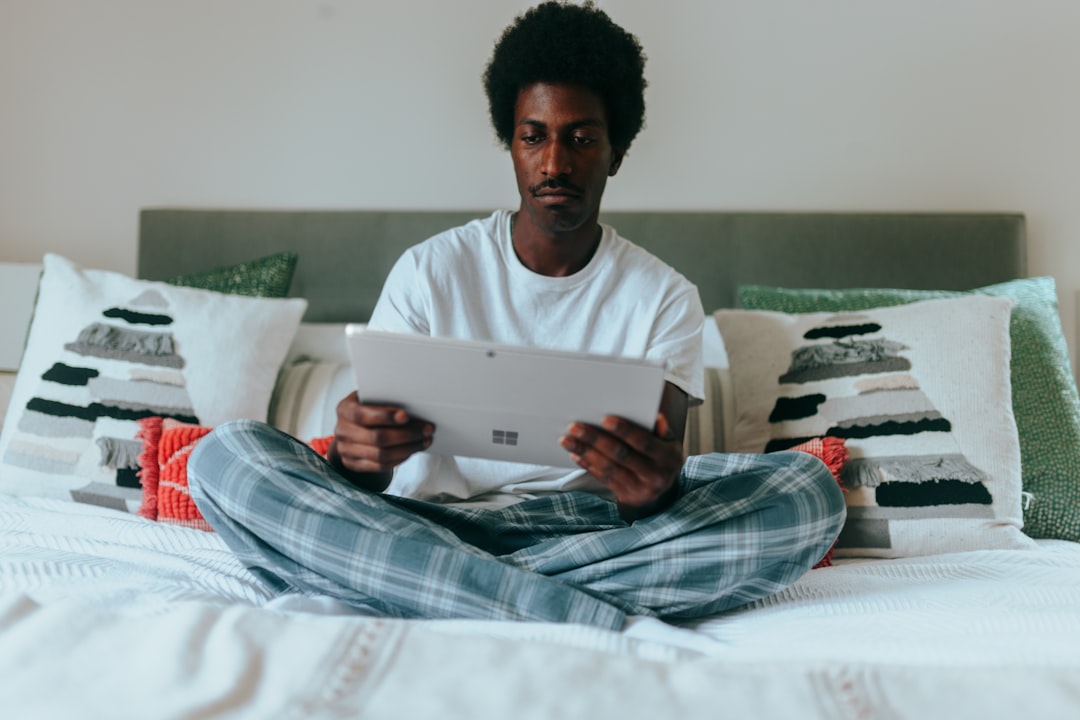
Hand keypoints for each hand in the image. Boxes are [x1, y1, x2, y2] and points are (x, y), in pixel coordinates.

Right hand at [327, 392, 433, 491]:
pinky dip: (400, 459)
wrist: (352, 427)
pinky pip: (380, 466)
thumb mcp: (370, 398)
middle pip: (377, 438)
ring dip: (408, 449)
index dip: (385, 416)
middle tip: (427, 430)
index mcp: (345, 409)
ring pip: (381, 455)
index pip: (363, 415)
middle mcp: (342, 430)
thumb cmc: (367, 408)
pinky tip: (412, 451)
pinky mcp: (353, 464)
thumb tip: (415, 406)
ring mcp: (345, 450)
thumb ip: (384, 400)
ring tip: (424, 441)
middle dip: (406, 434)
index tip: (406, 416)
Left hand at [559, 412, 683, 520]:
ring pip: (608, 468)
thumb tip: (655, 416)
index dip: (625, 431)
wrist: (662, 494)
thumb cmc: (662, 458)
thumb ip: (661, 429)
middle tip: (574, 427)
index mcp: (669, 458)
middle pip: (621, 455)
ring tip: (566, 440)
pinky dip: (587, 465)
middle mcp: (656, 476)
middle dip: (596, 439)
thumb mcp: (669, 442)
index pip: (645, 443)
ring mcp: (640, 489)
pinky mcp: (625, 496)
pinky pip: (603, 479)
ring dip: (585, 452)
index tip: (605, 419)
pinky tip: (575, 454)